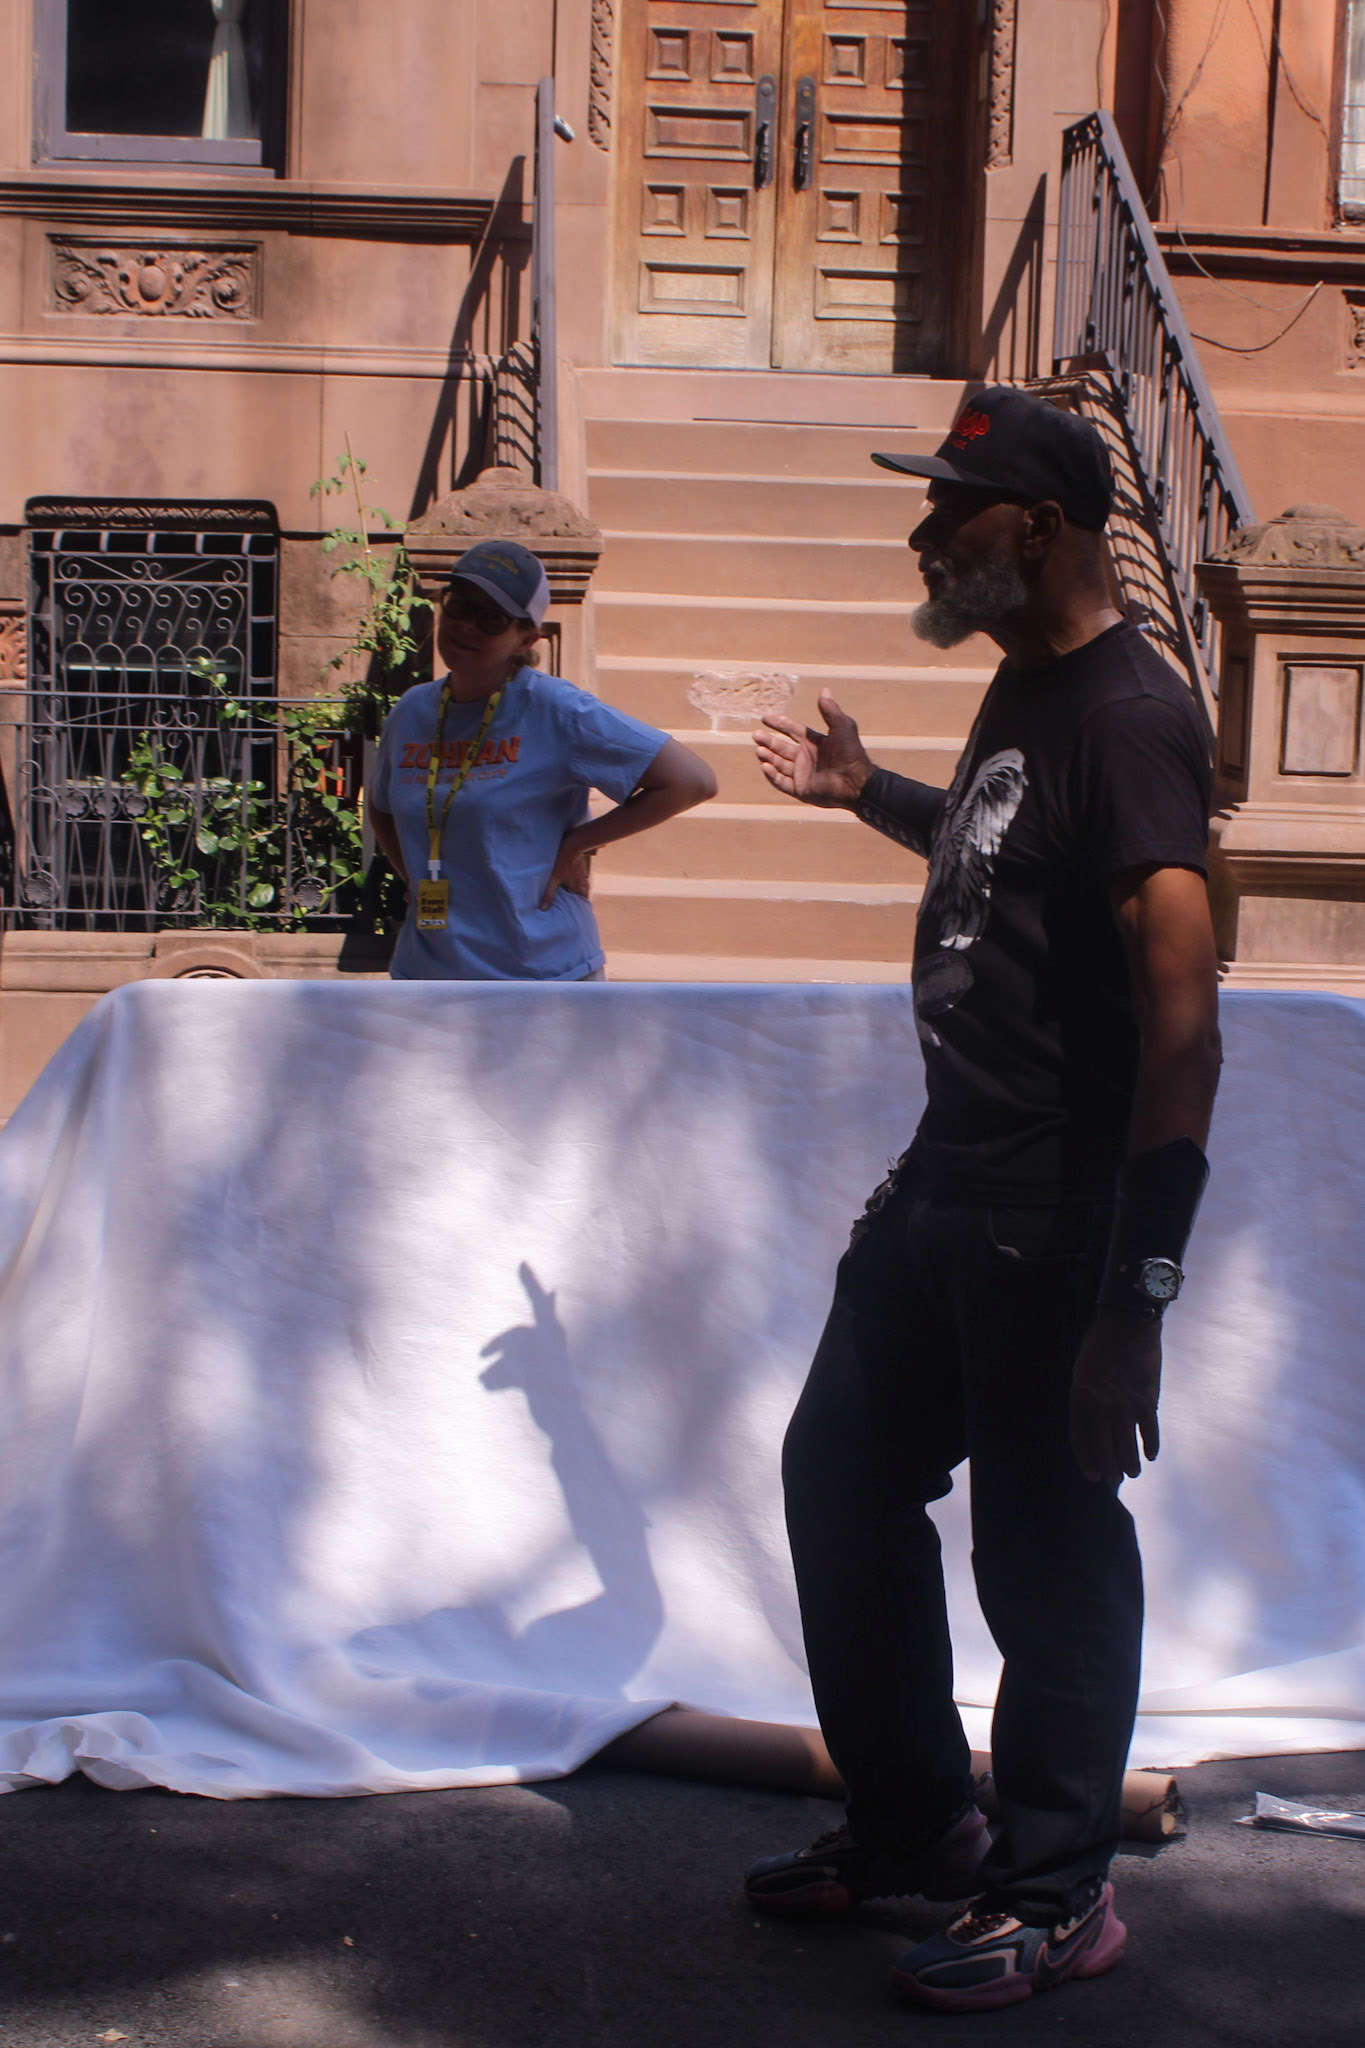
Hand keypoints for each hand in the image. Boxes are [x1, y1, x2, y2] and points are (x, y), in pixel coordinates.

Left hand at [541, 834, 593, 908]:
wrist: (572, 844)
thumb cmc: (562, 862)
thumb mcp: (553, 879)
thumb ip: (548, 894)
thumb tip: (543, 908)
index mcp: (578, 887)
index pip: (584, 900)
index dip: (582, 906)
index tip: (579, 910)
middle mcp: (582, 881)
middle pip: (584, 893)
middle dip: (580, 898)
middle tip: (575, 903)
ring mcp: (582, 873)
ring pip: (583, 884)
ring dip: (579, 888)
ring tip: (572, 892)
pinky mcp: (580, 866)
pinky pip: (581, 877)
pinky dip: (577, 880)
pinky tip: (571, 879)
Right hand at [753, 689, 872, 808]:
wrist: (854, 781)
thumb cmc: (850, 753)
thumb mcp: (842, 726)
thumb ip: (830, 710)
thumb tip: (824, 690)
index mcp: (814, 742)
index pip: (792, 730)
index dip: (779, 723)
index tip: (765, 718)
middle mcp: (806, 758)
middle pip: (781, 747)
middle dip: (768, 741)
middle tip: (756, 735)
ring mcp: (802, 774)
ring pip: (779, 764)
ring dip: (768, 756)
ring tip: (759, 750)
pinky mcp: (800, 790)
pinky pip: (781, 782)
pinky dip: (772, 775)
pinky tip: (765, 766)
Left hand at [1069, 1312, 1162, 1482]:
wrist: (1127, 1323)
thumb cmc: (1100, 1344)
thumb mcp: (1082, 1370)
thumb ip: (1086, 1396)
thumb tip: (1096, 1421)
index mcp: (1080, 1397)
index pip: (1080, 1439)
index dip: (1086, 1460)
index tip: (1092, 1475)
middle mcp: (1100, 1406)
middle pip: (1103, 1448)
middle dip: (1109, 1469)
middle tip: (1114, 1481)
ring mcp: (1124, 1405)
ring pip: (1126, 1446)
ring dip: (1130, 1465)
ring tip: (1133, 1473)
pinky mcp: (1146, 1400)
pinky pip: (1149, 1431)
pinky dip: (1151, 1446)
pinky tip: (1151, 1455)